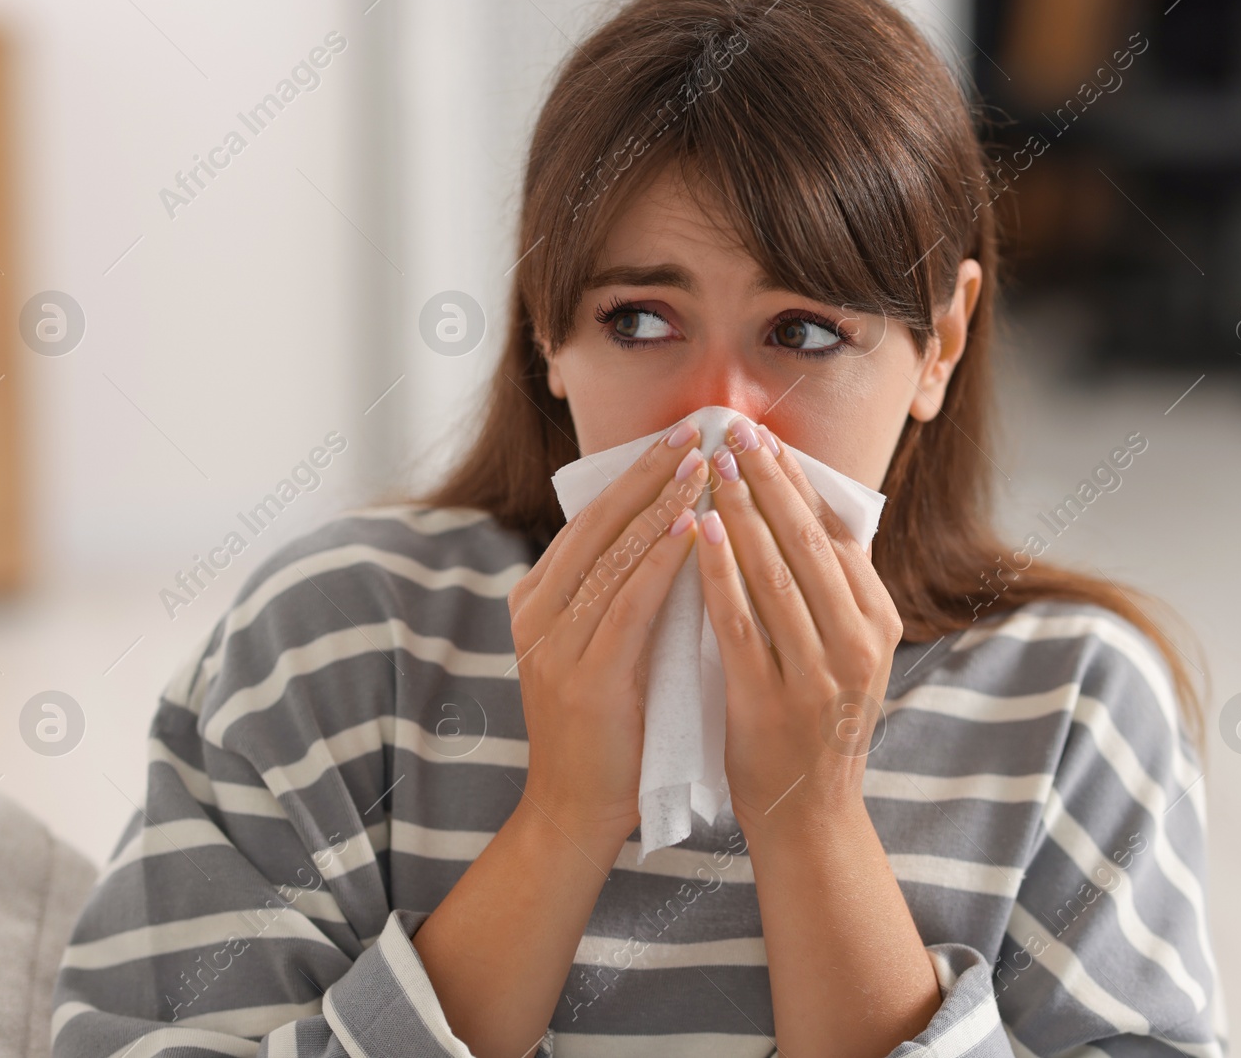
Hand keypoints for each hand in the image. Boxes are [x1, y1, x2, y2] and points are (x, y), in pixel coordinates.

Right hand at [506, 418, 709, 844]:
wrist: (575, 811)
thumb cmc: (608, 729)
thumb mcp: (603, 647)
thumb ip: (622, 595)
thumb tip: (675, 530)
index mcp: (538, 599)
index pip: (590, 520)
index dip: (635, 474)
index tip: (680, 435)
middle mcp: (537, 612)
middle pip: (597, 523)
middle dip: (648, 471)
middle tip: (694, 428)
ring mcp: (553, 644)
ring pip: (612, 555)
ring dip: (662, 504)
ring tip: (704, 464)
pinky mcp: (582, 677)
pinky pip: (627, 604)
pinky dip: (660, 563)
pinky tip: (692, 529)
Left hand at [693, 416, 903, 842]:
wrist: (809, 818)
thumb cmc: (814, 724)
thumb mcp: (843, 654)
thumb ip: (831, 592)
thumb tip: (809, 512)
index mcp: (878, 624)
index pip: (837, 534)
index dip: (799, 481)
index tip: (766, 439)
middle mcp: (858, 643)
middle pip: (808, 541)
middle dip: (768, 480)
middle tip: (734, 431)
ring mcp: (818, 673)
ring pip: (775, 572)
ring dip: (741, 510)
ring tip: (710, 465)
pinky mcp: (770, 700)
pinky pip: (739, 619)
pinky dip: (719, 569)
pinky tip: (698, 530)